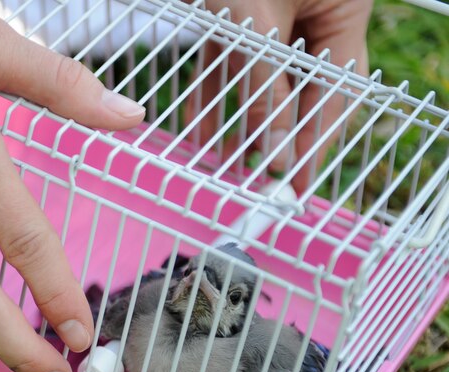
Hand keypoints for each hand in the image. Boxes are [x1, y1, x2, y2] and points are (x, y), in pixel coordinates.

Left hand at [189, 0, 372, 191]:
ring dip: (244, 121)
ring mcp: (277, 13)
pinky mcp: (238, 13)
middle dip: (278, 134)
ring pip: (264, 81)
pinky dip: (216, 95)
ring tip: (228, 160)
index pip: (336, 91)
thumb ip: (266, 88)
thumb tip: (276, 147)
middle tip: (265, 179)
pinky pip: (231, 62)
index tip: (299, 181)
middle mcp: (315, 14)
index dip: (315, 141)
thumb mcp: (254, 31)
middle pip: (302, 90)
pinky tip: (202, 131)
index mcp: (342, 12)